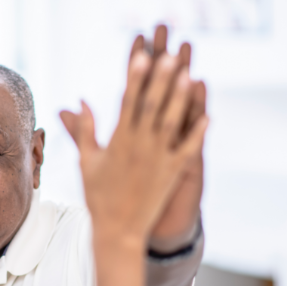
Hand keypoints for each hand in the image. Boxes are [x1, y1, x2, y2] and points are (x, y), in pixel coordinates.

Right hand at [60, 45, 208, 248]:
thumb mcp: (87, 161)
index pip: (127, 102)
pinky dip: (198, 132)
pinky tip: (207, 115)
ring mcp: (159, 159)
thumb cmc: (98, 195)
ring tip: (189, 74)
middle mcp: (140, 146)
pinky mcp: (173, 172)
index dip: (135, 77)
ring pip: (173, 122)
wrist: (119, 230)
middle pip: (153, 106)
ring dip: (181, 98)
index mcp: (118, 141)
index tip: (141, 55)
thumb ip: (84, 130)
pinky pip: (188, 149)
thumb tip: (79, 101)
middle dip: (161, 79)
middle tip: (170, 55)